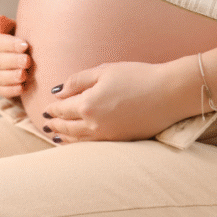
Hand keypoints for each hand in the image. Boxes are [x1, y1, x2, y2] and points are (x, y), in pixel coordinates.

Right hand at [0, 15, 31, 98]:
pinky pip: (3, 91)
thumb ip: (6, 25)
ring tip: (24, 74)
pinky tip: (23, 87)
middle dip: (13, 61)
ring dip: (12, 77)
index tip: (25, 45)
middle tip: (27, 61)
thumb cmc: (8, 40)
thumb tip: (0, 19)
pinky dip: (12, 90)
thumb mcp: (7, 30)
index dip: (11, 44)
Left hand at [42, 61, 189, 142]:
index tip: (46, 109)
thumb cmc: (138, 77)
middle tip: (46, 124)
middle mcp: (94, 124)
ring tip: (56, 136)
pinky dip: (81, 144)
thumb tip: (59, 92)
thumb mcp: (104, 71)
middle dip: (55, 125)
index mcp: (87, 105)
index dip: (52, 109)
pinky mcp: (121, 140)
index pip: (62, 110)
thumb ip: (78, 81)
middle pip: (67, 127)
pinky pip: (93, 145)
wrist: (170, 93)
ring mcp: (108, 135)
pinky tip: (80, 142)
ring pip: (79, 140)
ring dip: (65, 138)